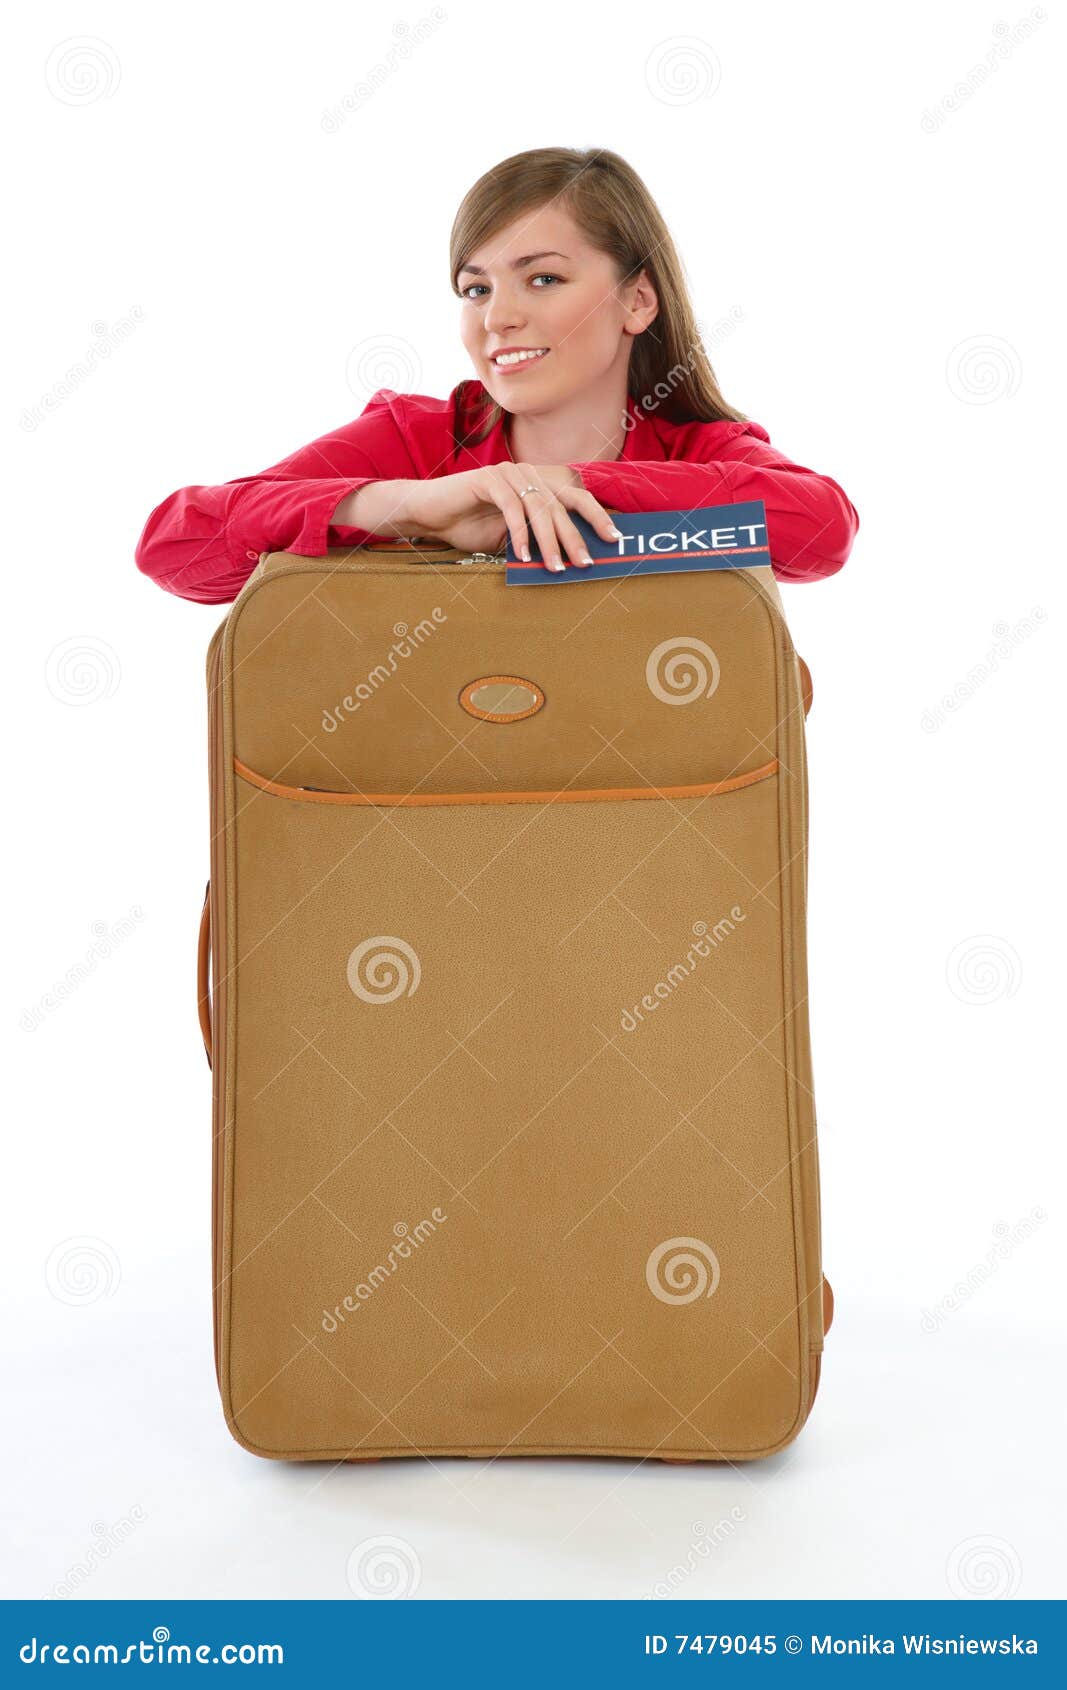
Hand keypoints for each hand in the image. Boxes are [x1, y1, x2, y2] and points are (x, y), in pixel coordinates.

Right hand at [408, 465, 621, 570]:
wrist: (429, 514)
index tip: (613, 539)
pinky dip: (519, 533)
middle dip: (575, 537)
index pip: (575, 498)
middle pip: (561, 505)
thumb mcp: (510, 538)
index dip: (596, 516)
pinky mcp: (488, 479)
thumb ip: (536, 540)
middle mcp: (528, 475)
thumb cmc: (468, 526)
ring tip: (555, 567)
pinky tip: (523, 555)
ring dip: (549, 541)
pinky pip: (512, 507)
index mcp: (537, 485)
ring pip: (539, 508)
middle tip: (584, 563)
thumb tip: (568, 560)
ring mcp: (509, 473)